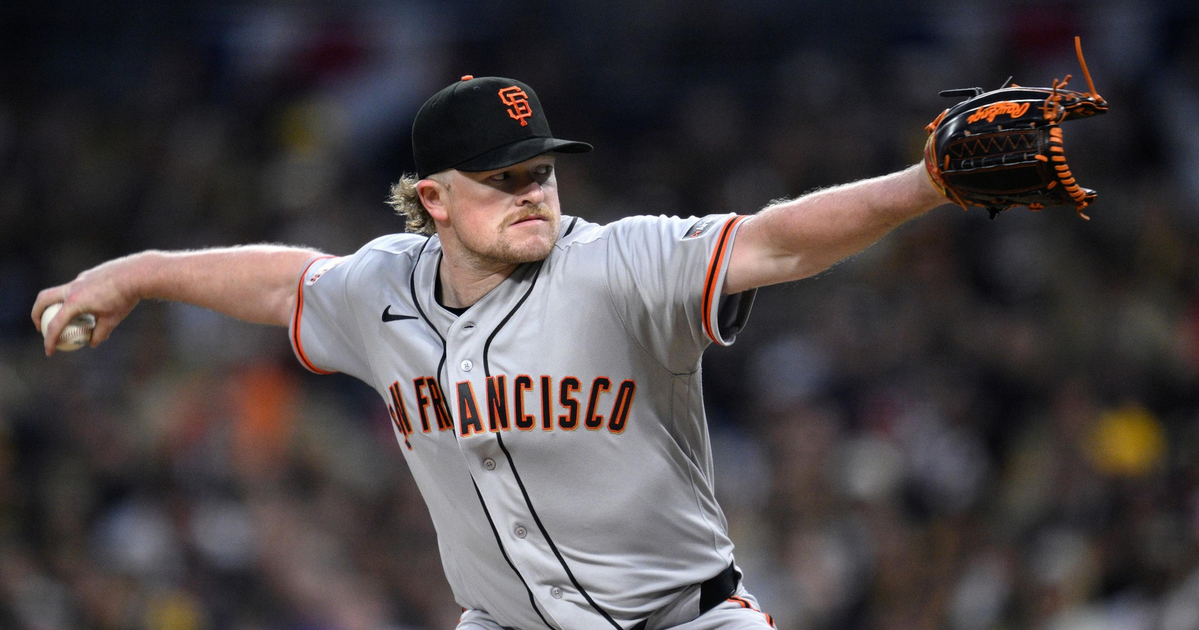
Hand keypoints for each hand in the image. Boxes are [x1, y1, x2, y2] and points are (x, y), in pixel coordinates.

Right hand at [32, 254, 146, 355]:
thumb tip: (91, 343)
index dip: (50, 340)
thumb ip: (100, 333)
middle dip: (36, 313)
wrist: (136, 274)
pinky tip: (89, 305)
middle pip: (43, 299)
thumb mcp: (112, 320)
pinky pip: (75, 288)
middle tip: (41, 327)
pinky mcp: (88, 275)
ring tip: (65, 318)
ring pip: (59, 292)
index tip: (49, 351)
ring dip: (56, 305)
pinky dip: (74, 298)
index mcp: (74, 301)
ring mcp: (79, 279)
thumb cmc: (124, 298)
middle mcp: (72, 288)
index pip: (55, 324)